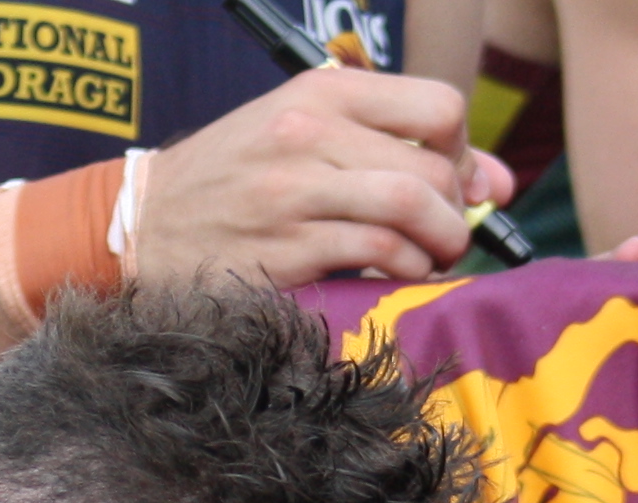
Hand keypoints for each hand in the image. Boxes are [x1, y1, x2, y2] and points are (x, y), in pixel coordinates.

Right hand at [138, 67, 515, 288]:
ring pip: (409, 206)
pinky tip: (393, 274)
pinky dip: (402, 269)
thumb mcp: (304, 133)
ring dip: (439, 243)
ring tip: (429, 257)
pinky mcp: (284, 248)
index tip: (453, 179)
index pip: (437, 106)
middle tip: (445, 233)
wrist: (143, 222)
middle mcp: (309, 134)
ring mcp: (294, 192)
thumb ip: (395, 146)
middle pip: (430, 164)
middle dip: (454, 208)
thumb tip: (494, 183)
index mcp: (321, 93)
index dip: (463, 149)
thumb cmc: (235, 178)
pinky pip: (375, 255)